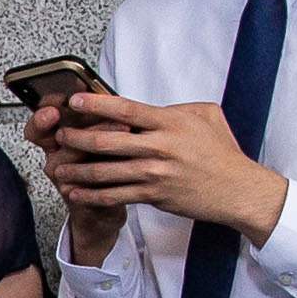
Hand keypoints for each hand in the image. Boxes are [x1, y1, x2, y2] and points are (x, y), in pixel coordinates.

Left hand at [45, 88, 280, 240]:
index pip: (125, 108)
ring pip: (106, 171)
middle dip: (77, 137)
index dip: (96, 104)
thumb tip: (151, 106)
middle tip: (60, 135)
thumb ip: (176, 108)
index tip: (75, 101)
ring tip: (58, 166)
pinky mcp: (154, 196)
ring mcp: (155, 174)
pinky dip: (92, 195)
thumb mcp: (206, 116)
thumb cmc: (222, 152)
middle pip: (107, 140)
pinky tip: (76, 192)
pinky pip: (116, 195)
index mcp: (169, 123)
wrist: (237, 189)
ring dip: (78, 169)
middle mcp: (159, 147)